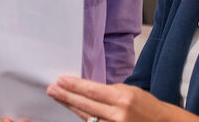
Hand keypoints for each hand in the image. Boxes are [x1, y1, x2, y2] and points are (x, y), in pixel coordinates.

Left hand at [46, 75, 170, 121]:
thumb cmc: (146, 105)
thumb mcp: (129, 91)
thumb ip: (107, 91)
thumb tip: (85, 89)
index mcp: (123, 98)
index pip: (92, 91)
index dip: (74, 86)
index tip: (61, 80)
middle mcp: (118, 115)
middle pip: (86, 105)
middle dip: (66, 96)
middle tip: (52, 89)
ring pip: (87, 117)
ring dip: (71, 107)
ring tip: (59, 98)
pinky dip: (84, 118)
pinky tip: (73, 110)